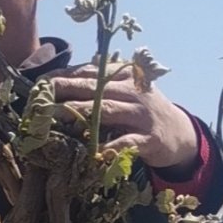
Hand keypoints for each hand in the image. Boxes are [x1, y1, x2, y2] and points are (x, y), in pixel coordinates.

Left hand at [53, 64, 198, 171]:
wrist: (180, 133)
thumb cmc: (143, 112)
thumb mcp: (126, 93)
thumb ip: (100, 87)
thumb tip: (60, 84)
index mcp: (124, 77)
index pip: (90, 71)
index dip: (65, 75)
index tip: (42, 82)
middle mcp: (132, 91)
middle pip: (95, 88)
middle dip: (66, 89)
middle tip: (42, 95)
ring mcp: (141, 114)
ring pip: (107, 110)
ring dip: (81, 113)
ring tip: (57, 116)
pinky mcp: (149, 139)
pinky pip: (126, 142)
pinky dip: (110, 147)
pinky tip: (94, 152)